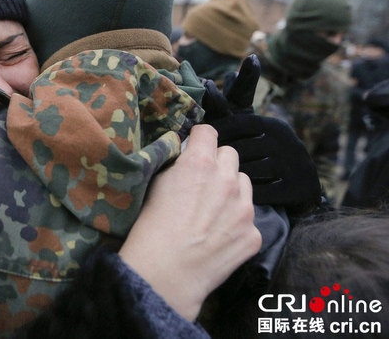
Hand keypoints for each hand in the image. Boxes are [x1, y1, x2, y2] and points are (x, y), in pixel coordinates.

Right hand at [119, 124, 260, 320]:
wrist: (165, 274)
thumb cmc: (151, 229)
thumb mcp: (154, 184)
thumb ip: (175, 164)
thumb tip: (186, 156)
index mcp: (200, 163)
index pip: (208, 132)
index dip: (198, 139)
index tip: (194, 148)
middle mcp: (228, 180)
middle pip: (230, 155)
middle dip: (217, 164)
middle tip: (202, 182)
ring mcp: (245, 209)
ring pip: (244, 184)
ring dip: (231, 190)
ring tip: (211, 211)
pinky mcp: (253, 234)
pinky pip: (249, 219)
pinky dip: (236, 223)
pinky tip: (217, 236)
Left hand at [203, 55, 320, 208]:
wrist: (299, 185)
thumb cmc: (263, 151)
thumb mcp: (252, 128)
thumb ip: (233, 107)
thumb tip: (220, 77)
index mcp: (272, 125)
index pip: (235, 125)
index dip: (215, 136)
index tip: (199, 146)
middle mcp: (286, 141)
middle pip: (239, 151)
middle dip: (222, 161)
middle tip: (207, 170)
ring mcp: (294, 164)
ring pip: (248, 172)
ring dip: (232, 180)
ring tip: (221, 183)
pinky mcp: (297, 187)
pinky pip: (261, 193)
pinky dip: (246, 195)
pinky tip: (237, 196)